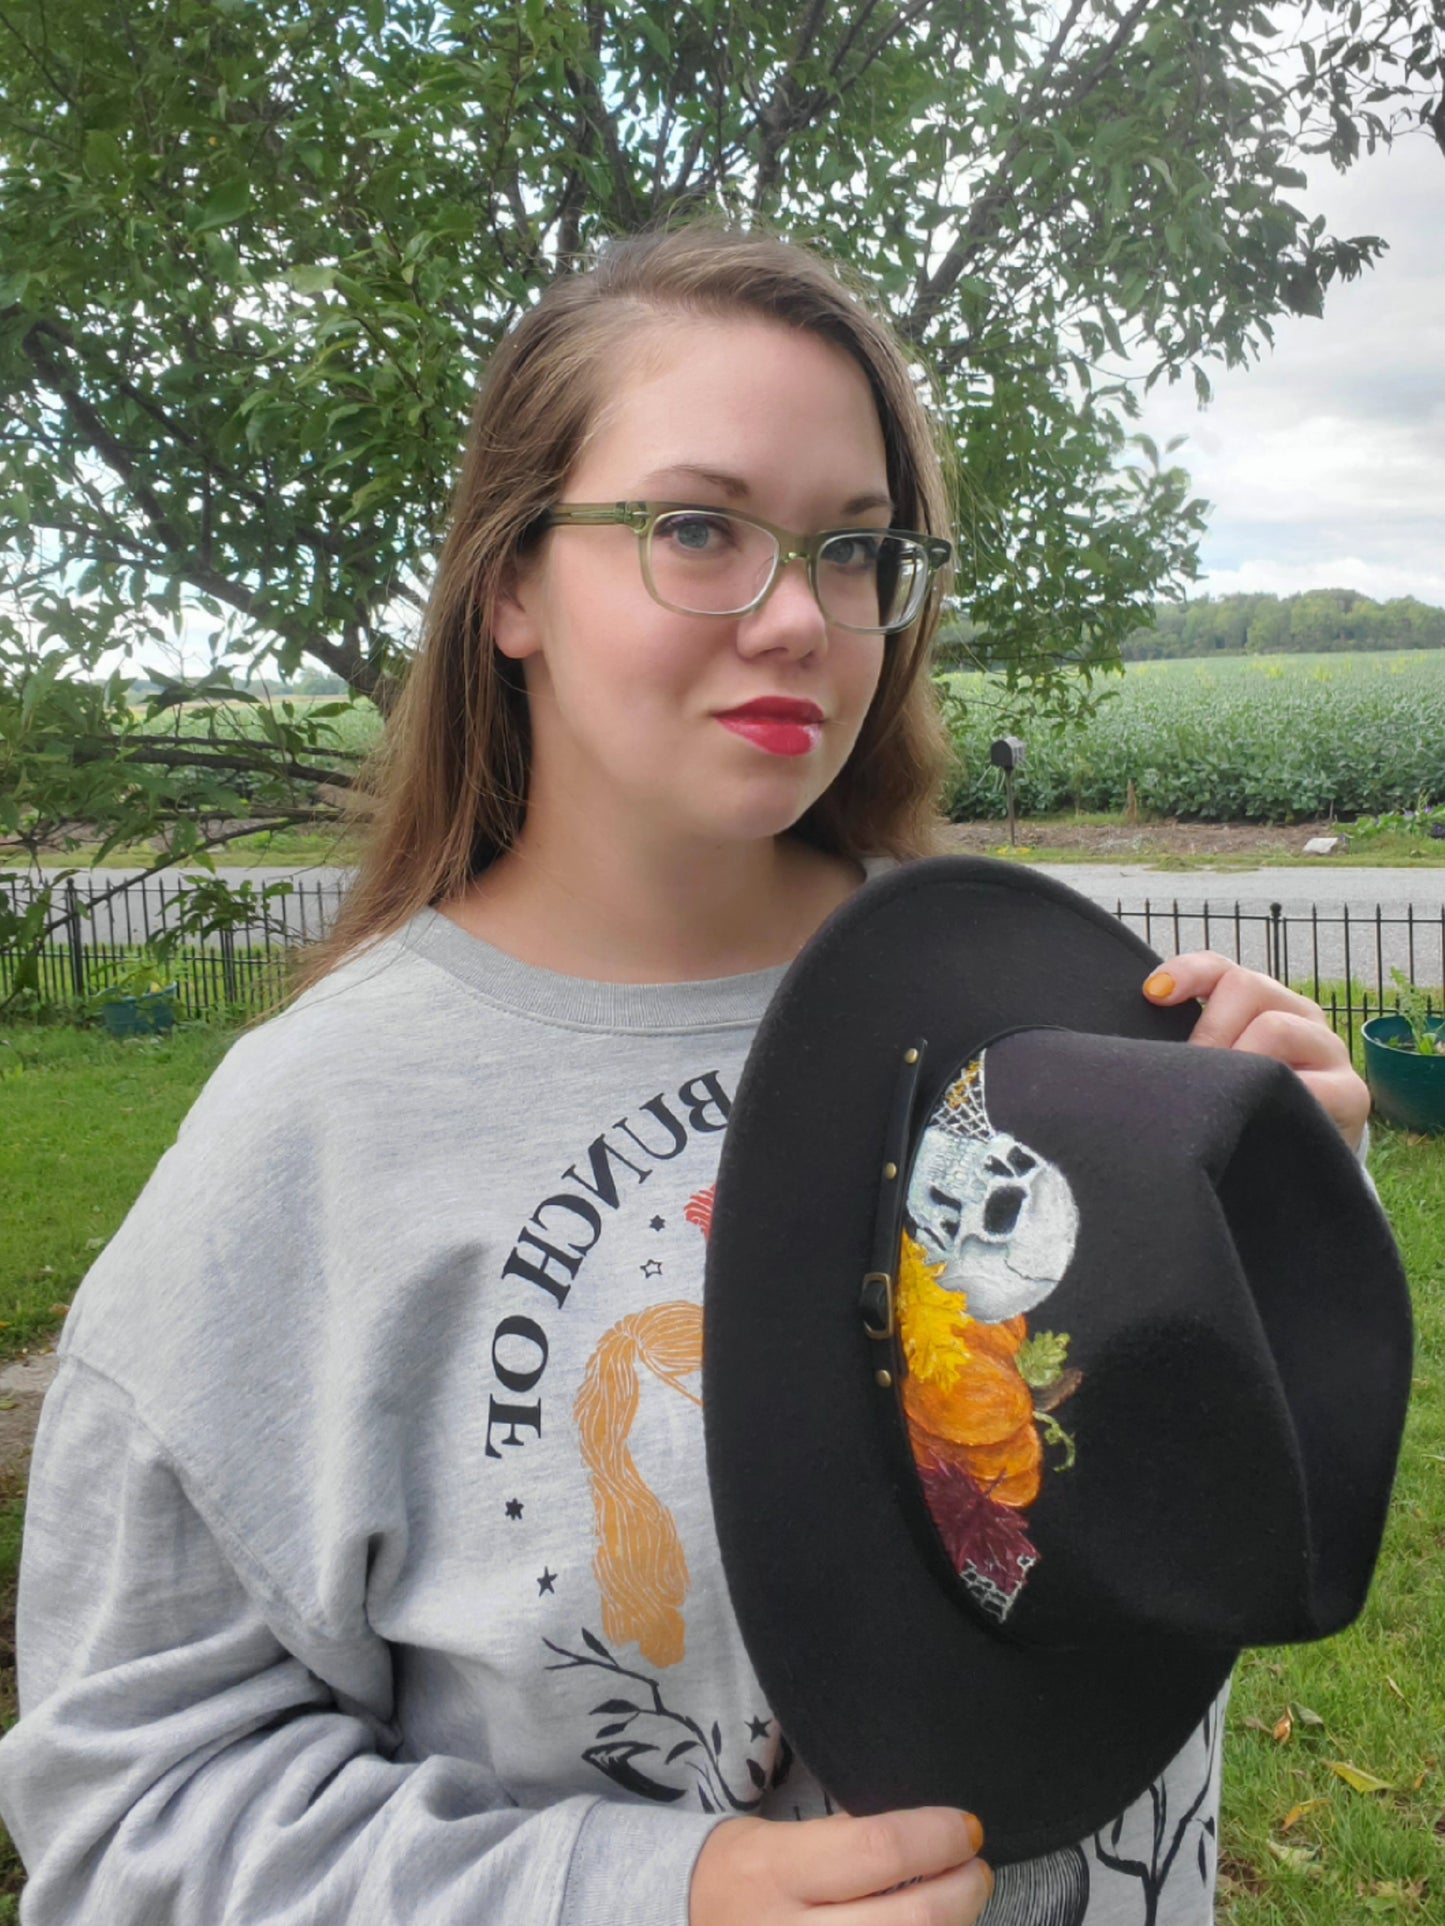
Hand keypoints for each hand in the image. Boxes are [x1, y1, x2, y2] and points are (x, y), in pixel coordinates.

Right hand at [690, 1807, 991, 1924]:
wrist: (682, 1923)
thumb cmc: (742, 1876)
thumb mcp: (777, 1840)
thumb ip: (844, 1842)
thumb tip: (929, 1839)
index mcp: (774, 1871)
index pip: (879, 1850)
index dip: (937, 1837)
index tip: (967, 1827)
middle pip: (909, 1920)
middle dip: (963, 1892)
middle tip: (977, 1870)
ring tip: (958, 1906)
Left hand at [1143, 954, 1369, 1151]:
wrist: (1295, 1173)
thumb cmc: (1244, 1114)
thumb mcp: (1214, 1074)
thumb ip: (1191, 1046)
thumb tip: (1145, 1022)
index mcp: (1263, 1004)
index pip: (1223, 969)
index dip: (1188, 972)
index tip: (1153, 993)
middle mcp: (1300, 1016)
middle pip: (1247, 986)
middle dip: (1210, 1028)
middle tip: (1193, 1072)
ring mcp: (1329, 1050)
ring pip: (1275, 1027)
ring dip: (1239, 1061)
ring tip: (1222, 1098)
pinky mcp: (1350, 1093)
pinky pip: (1307, 1084)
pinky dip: (1274, 1097)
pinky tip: (1256, 1117)